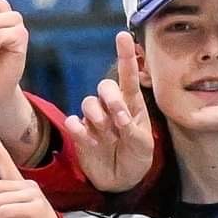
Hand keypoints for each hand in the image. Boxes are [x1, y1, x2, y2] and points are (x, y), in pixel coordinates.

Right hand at [66, 31, 158, 195]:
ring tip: (106, 135)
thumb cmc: (137, 158)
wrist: (120, 181)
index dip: (125, 55)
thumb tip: (119, 117)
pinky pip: (73, 122)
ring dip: (98, 118)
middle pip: (105, 86)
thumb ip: (133, 130)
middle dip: (111, 98)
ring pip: (88, 103)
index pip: (128, 76)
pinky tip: (89, 140)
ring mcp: (95, 119)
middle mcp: (112, 107)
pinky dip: (79, 129)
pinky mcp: (80, 133)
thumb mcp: (143, 146)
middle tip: (118, 117)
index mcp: (132, 105)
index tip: (123, 36)